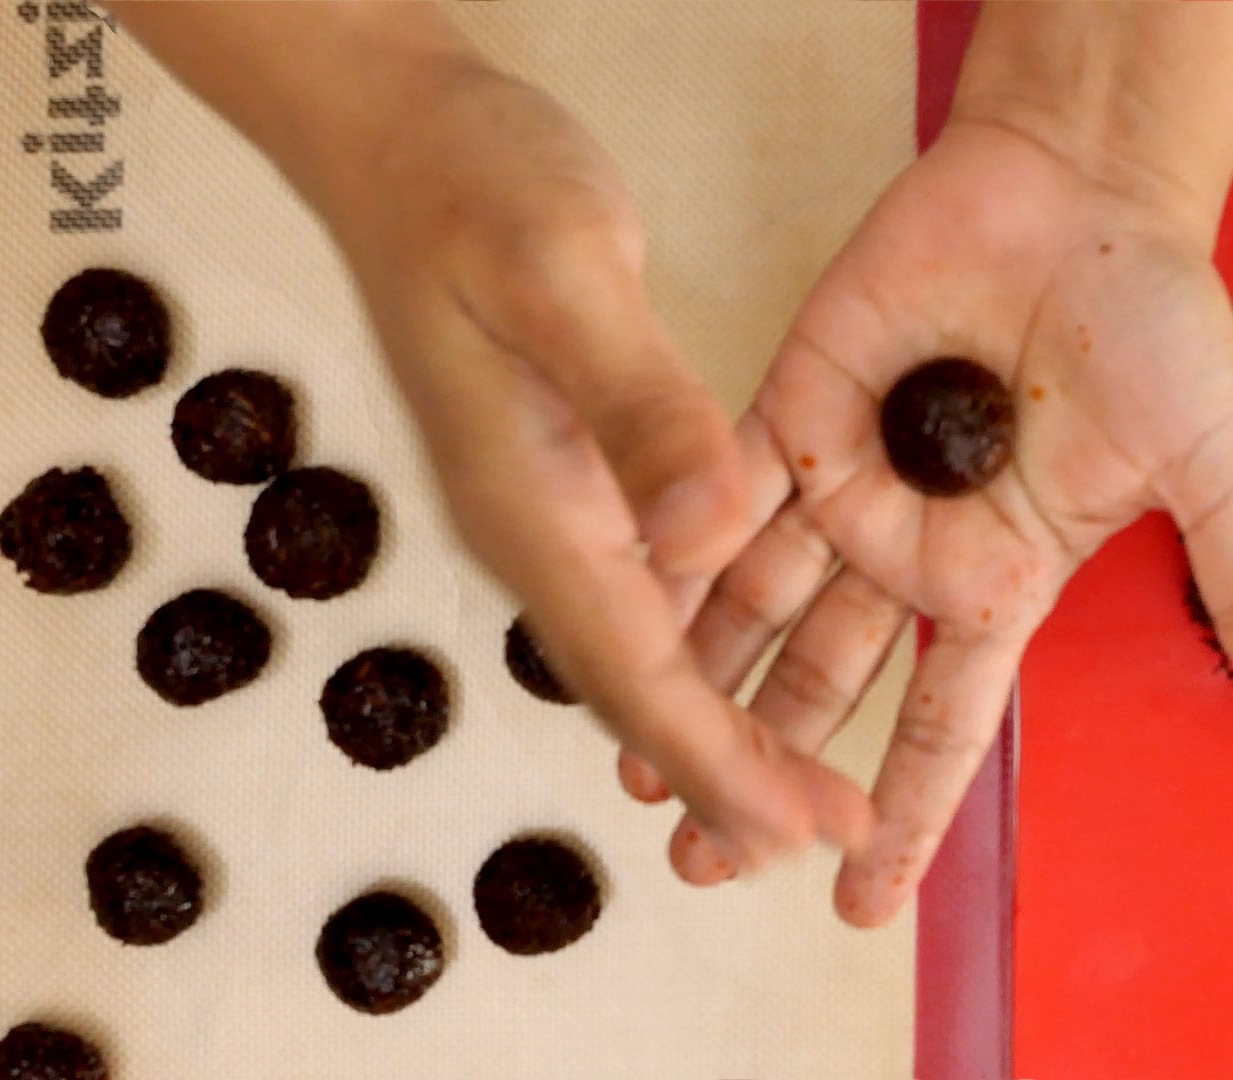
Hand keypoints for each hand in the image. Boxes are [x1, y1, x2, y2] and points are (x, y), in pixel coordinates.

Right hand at [313, 61, 870, 868]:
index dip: (717, 760)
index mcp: (534, 508)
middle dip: (730, 775)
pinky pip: (647, 593)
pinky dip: (704, 651)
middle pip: (638, 689)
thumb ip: (636, 402)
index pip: (632, 671)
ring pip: (644, 653)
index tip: (797, 832)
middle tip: (832, 838)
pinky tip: (751, 665)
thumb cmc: (475, 188)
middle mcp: (539, 532)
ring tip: (807, 789)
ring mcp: (551, 509)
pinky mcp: (576, 474)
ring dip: (719, 729)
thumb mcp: (562, 269)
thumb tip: (711, 537)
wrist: (401, 141)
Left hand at [626, 115, 1232, 925]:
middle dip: (761, 769)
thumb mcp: (1215, 469)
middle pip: (825, 685)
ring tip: (632, 766)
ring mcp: (847, 478)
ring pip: (754, 605)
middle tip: (697, 857)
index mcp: (1002, 576)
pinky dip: (670, 559)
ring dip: (697, 681)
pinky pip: (717, 495)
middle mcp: (912, 544)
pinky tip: (614, 621)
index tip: (856, 906)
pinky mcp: (791, 405)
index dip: (902, 817)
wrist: (1081, 188)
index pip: (943, 723)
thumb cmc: (1155, 322)